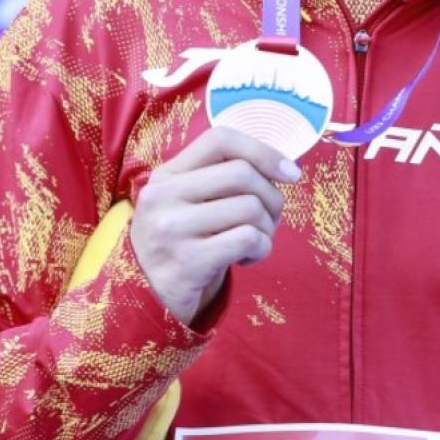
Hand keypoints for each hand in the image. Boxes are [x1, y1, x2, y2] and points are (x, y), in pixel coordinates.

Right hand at [130, 126, 298, 324]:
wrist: (148, 299)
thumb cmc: (184, 243)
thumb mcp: (189, 203)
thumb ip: (221, 178)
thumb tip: (284, 168)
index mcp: (166, 174)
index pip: (220, 139)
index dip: (263, 151)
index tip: (290, 173)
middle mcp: (163, 196)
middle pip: (243, 174)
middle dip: (273, 197)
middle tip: (269, 219)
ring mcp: (172, 228)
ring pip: (251, 207)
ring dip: (268, 228)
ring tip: (253, 242)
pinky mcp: (187, 260)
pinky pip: (249, 239)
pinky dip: (261, 249)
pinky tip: (246, 259)